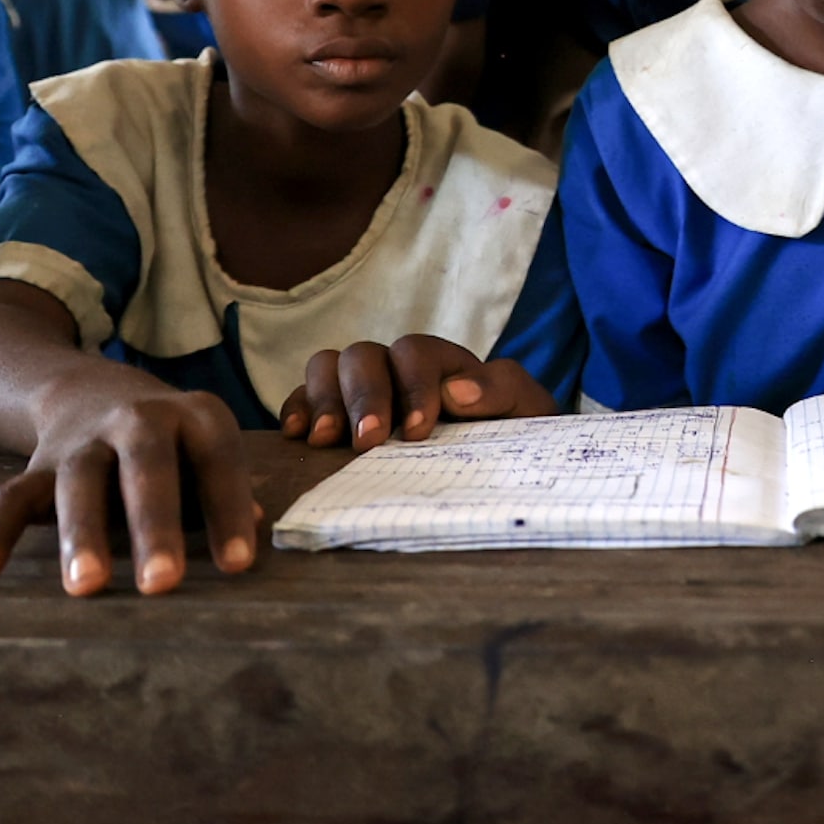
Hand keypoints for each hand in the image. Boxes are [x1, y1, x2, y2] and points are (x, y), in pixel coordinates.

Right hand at [0, 377, 260, 596]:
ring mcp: (83, 441)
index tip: (238, 565)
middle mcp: (137, 419)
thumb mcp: (208, 452)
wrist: (96, 390)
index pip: (217, 459)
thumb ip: (229, 493)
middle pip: (145, 466)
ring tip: (85, 587)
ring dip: (79, 533)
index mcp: (194, 415)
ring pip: (78, 482)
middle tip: (163, 582)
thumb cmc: (176, 446)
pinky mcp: (38, 464)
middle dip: (154, 524)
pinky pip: (7, 498)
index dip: (229, 508)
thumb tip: (256, 533)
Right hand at [280, 334, 555, 449]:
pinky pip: (303, 395)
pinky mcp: (336, 416)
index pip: (416, 353)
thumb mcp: (528, 414)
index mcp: (442, 364)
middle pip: (364, 356)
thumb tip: (457, 390)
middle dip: (364, 396)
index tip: (418, 431)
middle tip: (367, 441)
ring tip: (324, 439)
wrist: (510, 471)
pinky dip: (296, 407)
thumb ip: (502, 391)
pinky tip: (296, 436)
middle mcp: (396, 369)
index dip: (414, 386)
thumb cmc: (518, 440)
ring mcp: (363, 390)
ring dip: (323, 399)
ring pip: (329, 365)